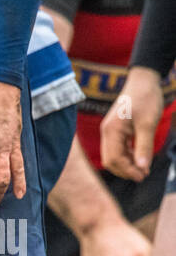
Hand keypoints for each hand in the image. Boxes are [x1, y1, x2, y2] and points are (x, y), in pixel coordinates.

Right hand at [100, 67, 163, 181]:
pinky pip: (118, 148)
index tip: (144, 175)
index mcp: (111, 131)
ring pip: (114, 156)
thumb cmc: (146, 98)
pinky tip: (139, 157)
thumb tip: (143, 168)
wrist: (143, 80)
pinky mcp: (115, 130)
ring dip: (127, 164)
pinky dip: (128, 156)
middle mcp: (106, 132)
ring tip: (143, 167)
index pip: (114, 159)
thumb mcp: (148, 124)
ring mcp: (110, 131)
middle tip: (144, 175)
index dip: (128, 170)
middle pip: (110, 160)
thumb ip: (144, 146)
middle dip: (126, 170)